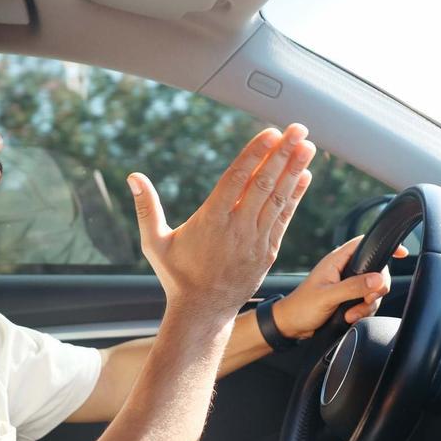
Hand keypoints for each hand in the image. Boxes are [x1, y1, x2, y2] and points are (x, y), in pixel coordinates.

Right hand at [127, 124, 316, 317]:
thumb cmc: (177, 276)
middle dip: (283, 154)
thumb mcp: (154, 243)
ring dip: (294, 170)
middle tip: (299, 129)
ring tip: (308, 146)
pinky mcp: (267, 252)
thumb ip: (147, 208)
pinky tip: (304, 176)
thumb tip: (133, 177)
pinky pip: (284, 218)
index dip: (255, 154)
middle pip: (264, 184)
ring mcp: (255, 240)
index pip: (237, 179)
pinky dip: (295, 196)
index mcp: (211, 221)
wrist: (203, 312)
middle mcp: (237, 228)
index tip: (270, 133)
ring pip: (279, 199)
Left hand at [272, 235, 408, 338]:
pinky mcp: (348, 299)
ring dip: (367, 304)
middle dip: (376, 289)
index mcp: (336, 261)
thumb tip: (377, 280)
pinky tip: (350, 317)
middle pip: (376, 271)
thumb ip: (353, 287)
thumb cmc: (301, 308)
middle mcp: (344, 270)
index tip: (402, 253)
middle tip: (366, 300)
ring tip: (351, 314)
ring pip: (373, 290)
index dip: (383, 245)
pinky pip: (367, 302)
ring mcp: (347, 285)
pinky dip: (363, 311)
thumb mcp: (328, 296)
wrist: (290, 326)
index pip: (364, 244)